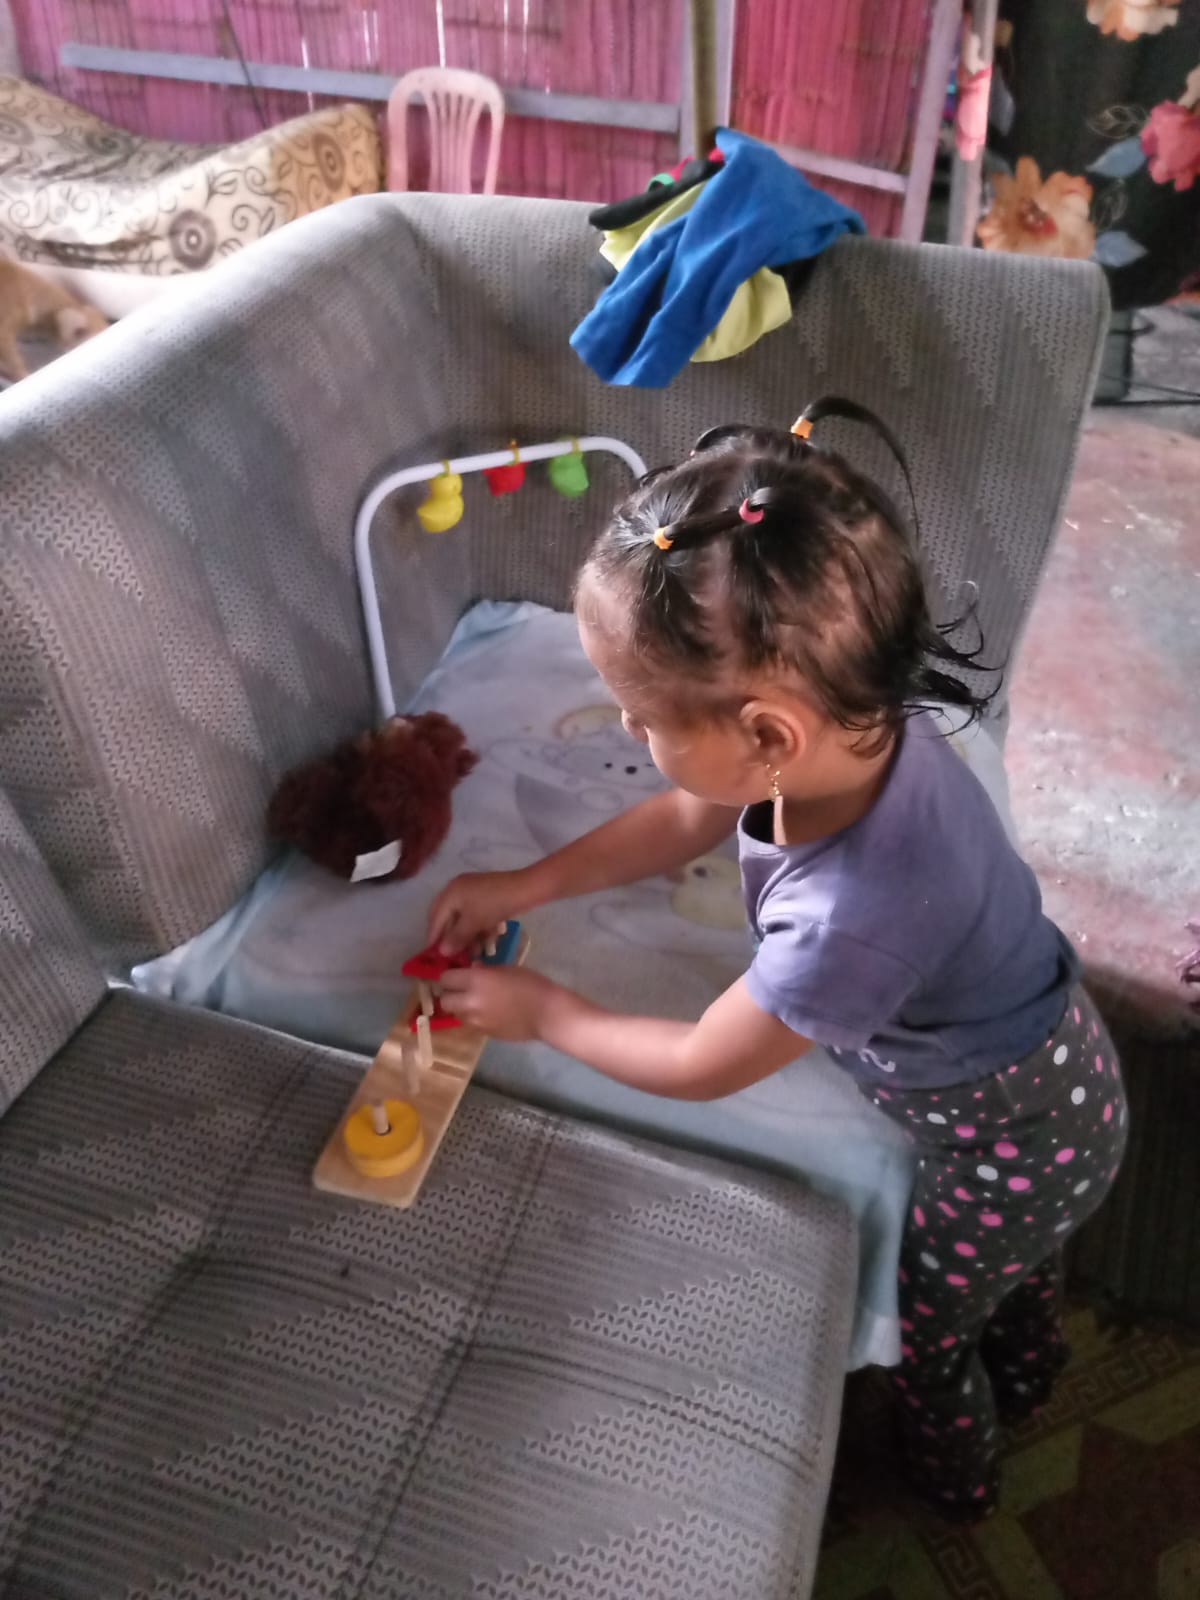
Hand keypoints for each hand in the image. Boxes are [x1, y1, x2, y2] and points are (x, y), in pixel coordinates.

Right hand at [428, 870, 534, 953]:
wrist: (526, 889)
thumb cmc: (494, 904)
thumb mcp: (473, 922)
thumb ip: (456, 937)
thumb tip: (441, 952)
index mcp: (450, 892)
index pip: (435, 918)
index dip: (433, 937)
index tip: (432, 956)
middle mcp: (458, 890)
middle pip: (449, 918)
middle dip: (452, 938)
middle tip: (451, 955)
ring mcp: (474, 892)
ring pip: (465, 919)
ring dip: (468, 936)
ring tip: (474, 954)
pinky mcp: (488, 897)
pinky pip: (477, 915)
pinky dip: (479, 929)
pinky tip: (487, 944)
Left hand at [438, 966, 564, 1041]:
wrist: (546, 1013)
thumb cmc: (531, 984)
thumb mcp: (507, 968)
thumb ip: (485, 969)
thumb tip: (472, 968)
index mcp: (475, 980)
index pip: (445, 978)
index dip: (450, 975)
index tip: (457, 973)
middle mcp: (470, 1001)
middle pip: (444, 1000)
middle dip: (449, 994)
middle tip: (461, 989)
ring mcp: (475, 1020)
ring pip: (455, 1014)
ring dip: (460, 1007)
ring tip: (475, 1001)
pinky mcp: (483, 1033)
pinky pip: (469, 1023)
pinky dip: (472, 1017)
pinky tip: (487, 1012)